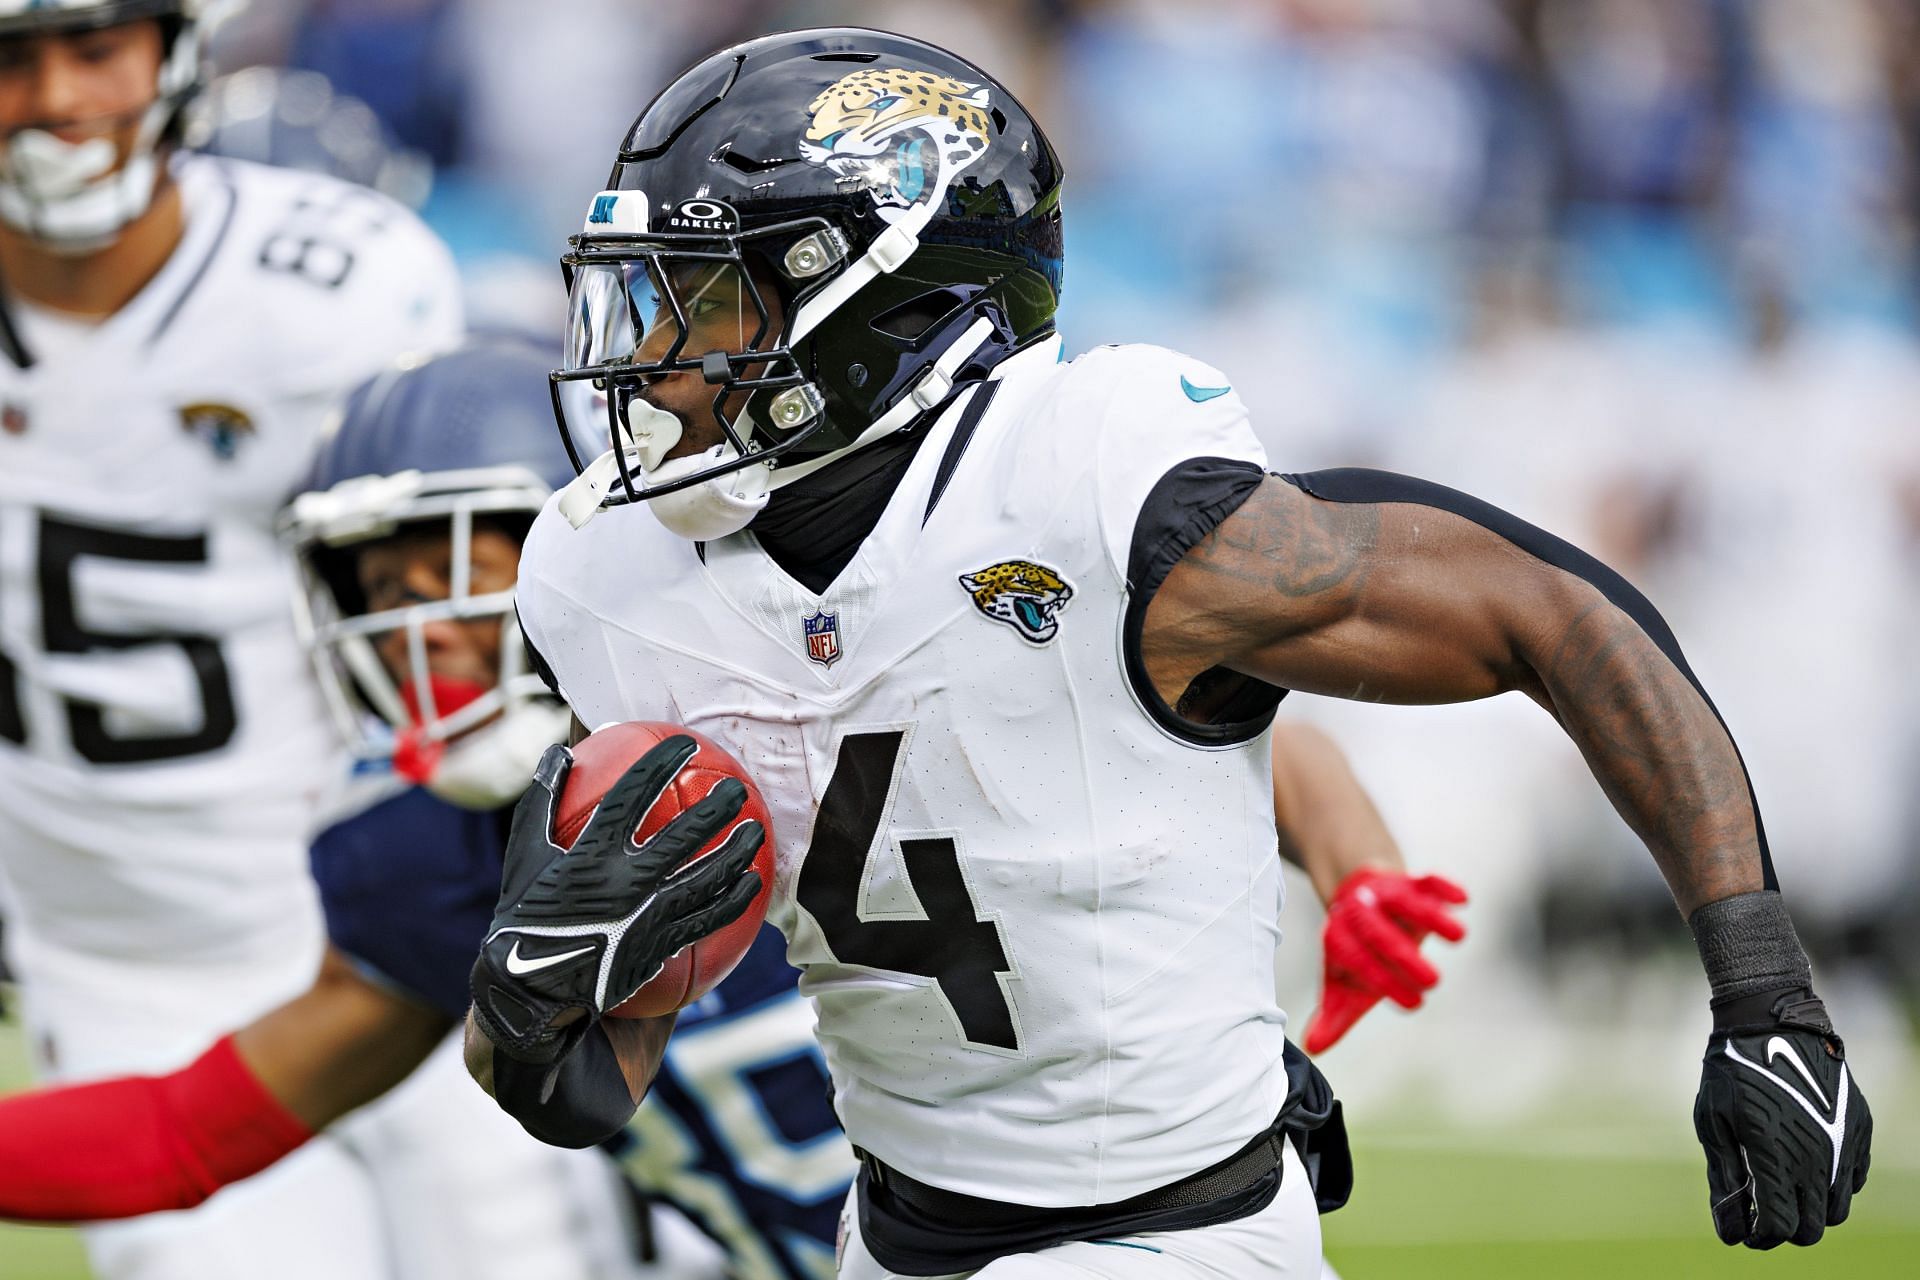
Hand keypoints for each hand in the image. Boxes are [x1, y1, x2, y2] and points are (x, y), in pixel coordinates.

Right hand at [469, 738, 764, 1063]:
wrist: (532, 992)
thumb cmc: (527, 915)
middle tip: (736, 788)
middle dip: (716, 808)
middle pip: (683, 837)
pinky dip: (734, 899)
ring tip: (756, 831)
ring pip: (706, 879)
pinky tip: (752, 883)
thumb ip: (543, 801)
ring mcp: (647, 917)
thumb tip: (560, 750)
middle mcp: (624, 884)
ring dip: (736, 852)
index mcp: (589, 856)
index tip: (684, 743)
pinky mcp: (661, 945)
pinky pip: (708, 919)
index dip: (659, 765)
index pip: (632, 796)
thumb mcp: (525, 856)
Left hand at [1302, 867, 1465, 1053]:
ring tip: (1458, 937)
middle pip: (1378, 933)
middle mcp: (1359, 914)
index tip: (1414, 1005)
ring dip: (1430, 916)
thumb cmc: (1357, 952)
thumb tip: (1312, 1047)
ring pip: (1404, 901)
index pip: (1357, 961)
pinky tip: (1462, 899)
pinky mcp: (1410, 882)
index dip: (1384, 982)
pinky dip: (1443, 885)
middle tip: (1433, 982)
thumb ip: (1332, 1016)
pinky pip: (1425, 879)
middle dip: (1404, 956)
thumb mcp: (1343, 985)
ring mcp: (1385, 896)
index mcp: (1338, 940)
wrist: (1358, 896)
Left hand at [1695, 991, 1870, 1247]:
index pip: (1778, 1227)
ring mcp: (1845, 1145)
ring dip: (1811, 1210)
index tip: (1744, 1232)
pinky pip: (1853, 1179)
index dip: (1758, 1238)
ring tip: (1784, 1191)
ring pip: (1837, 1209)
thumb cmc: (1733, 1070)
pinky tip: (1806, 1165)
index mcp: (1777, 1159)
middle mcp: (1818, 1158)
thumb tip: (1729, 1227)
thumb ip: (1725, 1177)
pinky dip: (1832, 1184)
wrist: (1772, 1021)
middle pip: (1812, 1228)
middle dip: (1786, 1230)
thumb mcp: (1713, 1122)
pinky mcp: (1860, 1130)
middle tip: (1763, 1215)